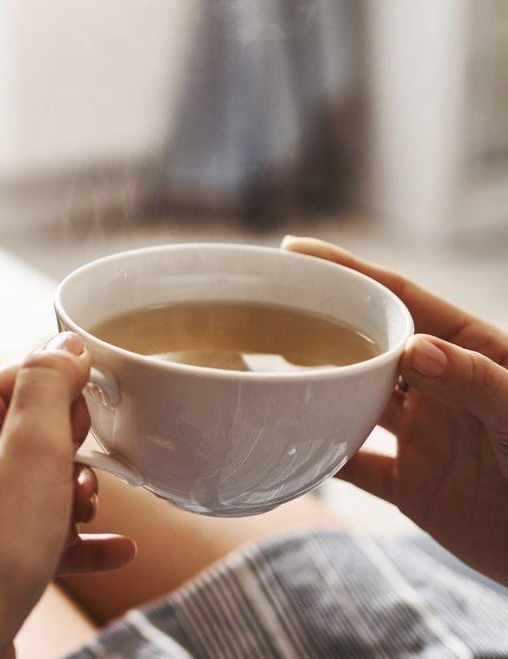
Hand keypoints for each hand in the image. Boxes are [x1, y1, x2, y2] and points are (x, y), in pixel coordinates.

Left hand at [0, 333, 135, 658]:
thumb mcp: (33, 453)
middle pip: (25, 432)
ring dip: (69, 501)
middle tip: (82, 488)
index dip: (68, 403)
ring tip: (87, 521)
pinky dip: (62, 540)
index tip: (91, 434)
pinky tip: (113, 554)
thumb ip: (50, 386)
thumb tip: (65, 341)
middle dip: (69, 458)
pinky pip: (18, 532)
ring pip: (25, 485)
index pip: (21, 377)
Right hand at [284, 236, 507, 584]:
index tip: (298, 252)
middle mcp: (441, 387)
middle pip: (368, 345)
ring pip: (353, 400)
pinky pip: (353, 465)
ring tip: (263, 367)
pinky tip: (280, 446)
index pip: (402, 299)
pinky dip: (317, 457)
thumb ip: (474, 379)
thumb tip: (411, 349)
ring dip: (313, 386)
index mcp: (471, 352)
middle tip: (266, 309)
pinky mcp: (412, 485)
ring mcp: (424, 435)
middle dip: (320, 325)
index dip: (350, 272)